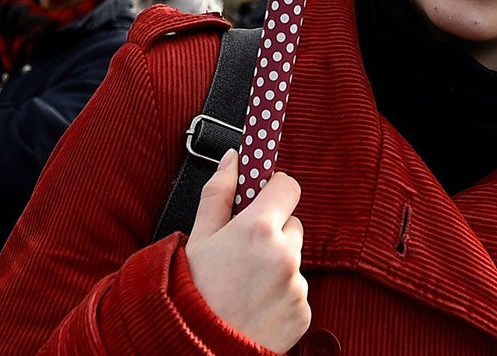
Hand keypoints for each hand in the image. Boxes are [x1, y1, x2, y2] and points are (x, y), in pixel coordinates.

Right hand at [184, 152, 309, 352]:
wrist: (197, 348)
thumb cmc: (193, 292)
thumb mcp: (199, 238)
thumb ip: (219, 194)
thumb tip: (233, 160)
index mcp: (258, 229)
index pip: (288, 186)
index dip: (273, 190)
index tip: (261, 198)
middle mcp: (285, 255)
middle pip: (292, 225)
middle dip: (273, 232)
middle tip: (244, 252)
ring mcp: (297, 286)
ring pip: (294, 260)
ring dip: (277, 266)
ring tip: (245, 285)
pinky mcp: (304, 313)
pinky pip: (298, 292)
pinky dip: (282, 295)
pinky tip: (256, 305)